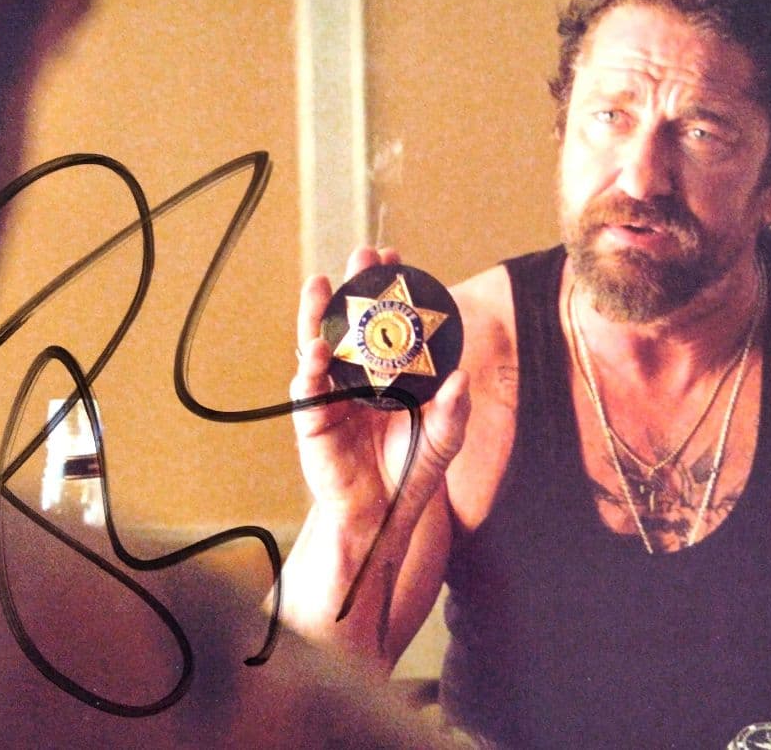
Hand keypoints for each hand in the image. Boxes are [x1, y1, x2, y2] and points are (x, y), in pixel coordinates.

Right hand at [290, 246, 469, 533]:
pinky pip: (309, 386)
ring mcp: (332, 393)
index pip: (387, 321)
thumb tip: (461, 377)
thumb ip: (453, 409)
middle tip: (363, 256)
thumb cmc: (411, 471)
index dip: (389, 289)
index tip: (396, 258)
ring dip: (320, 313)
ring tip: (323, 283)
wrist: (382, 514)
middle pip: (351, 321)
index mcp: (388, 373)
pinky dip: (311, 364)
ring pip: (320, 342)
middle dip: (355, 287)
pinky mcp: (313, 418)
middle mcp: (357, 375)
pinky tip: (318, 344)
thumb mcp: (443, 438)